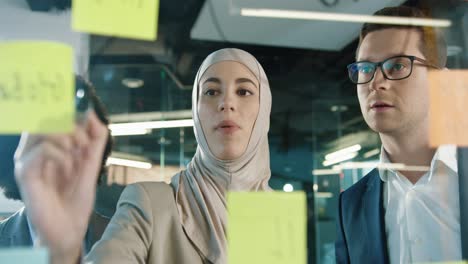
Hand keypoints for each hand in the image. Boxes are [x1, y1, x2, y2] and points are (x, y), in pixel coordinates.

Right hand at [14, 111, 108, 263]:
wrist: (70, 227)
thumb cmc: (76, 197)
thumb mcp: (91, 163)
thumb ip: (95, 140)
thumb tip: (94, 114)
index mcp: (50, 145)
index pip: (53, 113)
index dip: (70, 109)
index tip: (88, 115)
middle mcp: (35, 149)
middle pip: (46, 116)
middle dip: (72, 124)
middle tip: (85, 142)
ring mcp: (28, 159)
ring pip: (42, 128)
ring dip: (66, 137)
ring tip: (77, 154)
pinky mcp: (25, 173)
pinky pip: (41, 150)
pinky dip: (60, 155)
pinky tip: (67, 169)